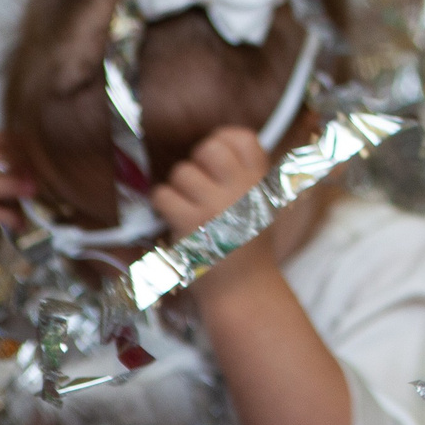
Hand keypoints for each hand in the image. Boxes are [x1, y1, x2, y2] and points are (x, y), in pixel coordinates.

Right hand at [0, 131, 29, 288]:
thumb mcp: (7, 192)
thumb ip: (20, 175)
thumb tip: (52, 161)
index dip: (11, 141)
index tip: (35, 150)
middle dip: (6, 159)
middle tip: (32, 172)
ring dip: (8, 186)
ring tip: (32, 192)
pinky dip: (2, 216)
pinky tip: (20, 223)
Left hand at [152, 127, 269, 241]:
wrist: (243, 286)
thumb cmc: (248, 243)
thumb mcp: (262, 202)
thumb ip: (247, 173)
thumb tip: (219, 140)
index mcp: (260, 180)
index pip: (242, 138)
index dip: (223, 140)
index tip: (214, 158)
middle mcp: (242, 188)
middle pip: (209, 148)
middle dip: (197, 161)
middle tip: (198, 181)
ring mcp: (216, 205)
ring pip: (181, 172)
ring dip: (178, 187)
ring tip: (186, 204)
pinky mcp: (191, 223)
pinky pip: (163, 195)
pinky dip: (163, 204)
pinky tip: (173, 216)